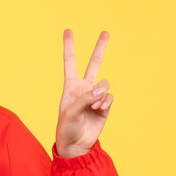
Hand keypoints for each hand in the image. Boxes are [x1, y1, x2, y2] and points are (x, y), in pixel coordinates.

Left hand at [55, 30, 112, 157]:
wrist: (76, 144)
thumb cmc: (66, 128)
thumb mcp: (70, 112)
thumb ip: (85, 98)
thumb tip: (102, 90)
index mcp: (70, 86)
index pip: (70, 62)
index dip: (69, 47)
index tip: (68, 30)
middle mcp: (84, 88)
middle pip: (93, 64)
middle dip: (100, 48)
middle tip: (106, 32)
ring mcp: (95, 96)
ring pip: (104, 84)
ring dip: (100, 94)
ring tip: (93, 106)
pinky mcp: (105, 105)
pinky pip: (109, 97)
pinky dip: (105, 102)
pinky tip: (99, 109)